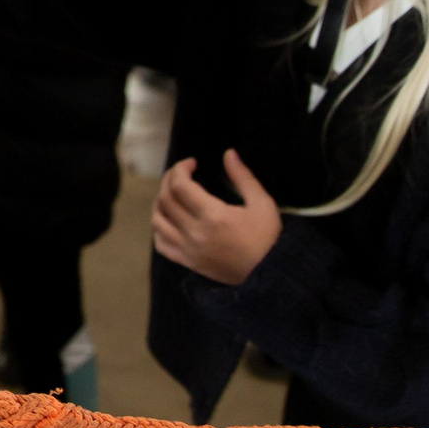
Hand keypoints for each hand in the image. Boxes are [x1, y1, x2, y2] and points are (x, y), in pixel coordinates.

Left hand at [151, 151, 283, 285]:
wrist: (271, 275)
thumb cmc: (268, 237)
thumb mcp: (261, 203)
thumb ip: (242, 176)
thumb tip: (228, 153)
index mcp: (213, 216)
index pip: (180, 185)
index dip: (180, 168)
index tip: (192, 163)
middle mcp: (195, 233)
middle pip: (165, 200)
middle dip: (169, 180)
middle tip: (182, 174)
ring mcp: (188, 250)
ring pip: (158, 221)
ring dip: (160, 202)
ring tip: (172, 194)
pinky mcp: (188, 262)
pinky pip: (161, 244)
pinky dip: (159, 229)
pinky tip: (168, 219)